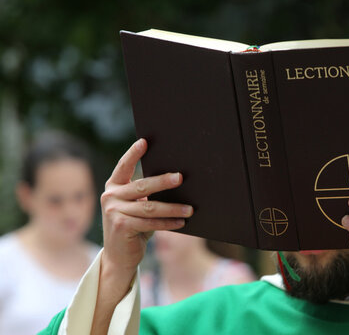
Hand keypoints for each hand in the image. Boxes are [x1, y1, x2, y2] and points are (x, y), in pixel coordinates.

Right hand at [101, 138, 192, 276]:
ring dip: (173, 208)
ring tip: (190, 208)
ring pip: (150, 207)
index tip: (145, 141)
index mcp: (114, 187)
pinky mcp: (121, 227)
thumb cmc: (134, 226)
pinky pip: (150, 223)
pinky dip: (168, 223)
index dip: (133, 153)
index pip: (123, 166)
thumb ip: (146, 195)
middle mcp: (110, 197)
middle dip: (163, 182)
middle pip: (142, 186)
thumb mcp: (137, 207)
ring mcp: (113, 212)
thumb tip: (176, 180)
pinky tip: (182, 222)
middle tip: (180, 177)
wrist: (119, 255)